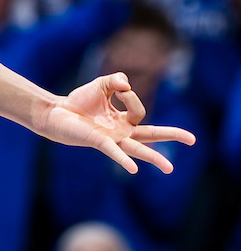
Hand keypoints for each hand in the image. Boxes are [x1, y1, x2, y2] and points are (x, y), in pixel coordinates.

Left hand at [41, 72, 195, 173]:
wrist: (57, 112)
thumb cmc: (79, 102)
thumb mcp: (101, 85)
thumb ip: (116, 79)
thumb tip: (126, 84)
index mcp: (124, 121)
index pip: (139, 110)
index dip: (131, 95)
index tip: (118, 88)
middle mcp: (121, 133)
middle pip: (152, 135)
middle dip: (172, 136)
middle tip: (193, 140)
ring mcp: (112, 140)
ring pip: (137, 149)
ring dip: (153, 158)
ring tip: (170, 169)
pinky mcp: (99, 142)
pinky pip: (114, 152)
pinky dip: (123, 160)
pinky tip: (134, 170)